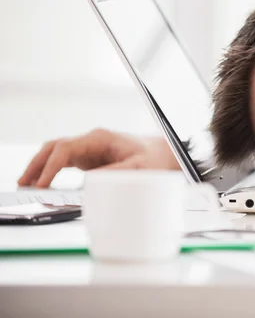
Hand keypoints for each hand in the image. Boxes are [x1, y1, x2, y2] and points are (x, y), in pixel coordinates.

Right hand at [18, 128, 179, 187]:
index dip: (51, 166)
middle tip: (24, 185)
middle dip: (37, 165)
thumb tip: (89, 183)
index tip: (42, 184)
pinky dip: (50, 170)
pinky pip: (63, 161)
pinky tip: (42, 184)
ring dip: (40, 167)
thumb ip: (114, 173)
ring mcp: (88, 148)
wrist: (161, 153)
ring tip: (26, 185)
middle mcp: (90, 140)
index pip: (66, 148)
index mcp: (100, 138)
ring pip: (55, 153)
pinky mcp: (89, 157)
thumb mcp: (138, 167)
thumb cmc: (152, 158)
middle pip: (54, 148)